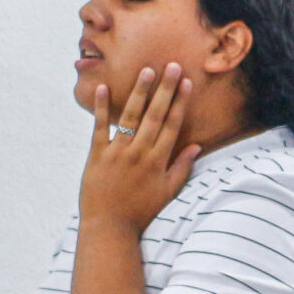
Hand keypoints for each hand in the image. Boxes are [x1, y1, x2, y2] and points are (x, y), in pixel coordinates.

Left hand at [80, 66, 197, 233]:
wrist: (109, 227)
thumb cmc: (140, 211)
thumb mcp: (167, 193)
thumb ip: (182, 168)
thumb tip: (196, 146)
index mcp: (158, 161)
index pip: (172, 125)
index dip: (180, 102)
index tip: (186, 82)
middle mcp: (139, 153)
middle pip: (155, 115)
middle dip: (164, 89)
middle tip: (171, 65)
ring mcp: (117, 152)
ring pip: (131, 116)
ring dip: (139, 92)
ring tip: (146, 71)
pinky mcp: (97, 155)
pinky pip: (99, 127)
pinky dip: (101, 107)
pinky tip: (104, 88)